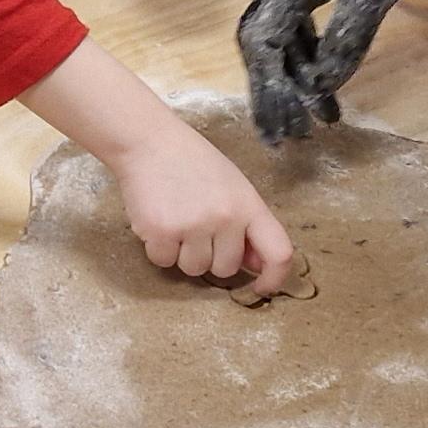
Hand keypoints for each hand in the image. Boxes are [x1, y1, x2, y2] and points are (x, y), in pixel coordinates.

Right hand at [114, 122, 297, 291]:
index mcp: (249, 205)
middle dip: (211, 256)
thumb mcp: (232, 186)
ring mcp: (192, 226)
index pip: (278, 252)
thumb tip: (256, 265)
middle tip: (197, 228)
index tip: (260, 286)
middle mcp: (225, 218)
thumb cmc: (192, 163)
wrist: (149, 141)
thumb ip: (247, 225)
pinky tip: (159, 221)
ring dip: (182, 254)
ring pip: (193, 269)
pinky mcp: (160, 231)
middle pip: (226, 269)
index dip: (273, 278)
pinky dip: (158, 248)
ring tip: (176, 221)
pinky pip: (163, 261)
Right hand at [233, 0, 427, 146]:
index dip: (267, 89)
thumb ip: (349, 32)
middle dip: (273, 93)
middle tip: (291, 138)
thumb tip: (323, 84)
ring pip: (285, 41)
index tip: (283, 128)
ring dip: (297, 82)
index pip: (262, 41)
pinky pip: (305, 30)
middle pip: (263, 45)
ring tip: (321, 121)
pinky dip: (315, 62)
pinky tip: (331, 87)